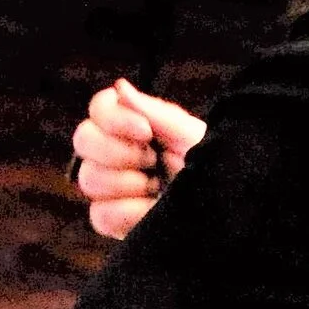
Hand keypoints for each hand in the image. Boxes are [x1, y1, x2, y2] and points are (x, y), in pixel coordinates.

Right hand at [71, 77, 206, 239]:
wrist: (224, 208)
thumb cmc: (212, 168)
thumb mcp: (189, 136)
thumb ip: (154, 112)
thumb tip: (119, 87)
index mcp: (133, 127)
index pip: (99, 108)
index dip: (114, 118)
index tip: (145, 132)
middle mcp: (116, 154)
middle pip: (83, 139)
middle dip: (119, 151)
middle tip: (153, 161)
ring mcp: (111, 188)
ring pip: (90, 177)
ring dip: (129, 182)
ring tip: (158, 188)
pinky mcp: (113, 221)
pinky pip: (100, 214)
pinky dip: (128, 212)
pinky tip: (150, 210)